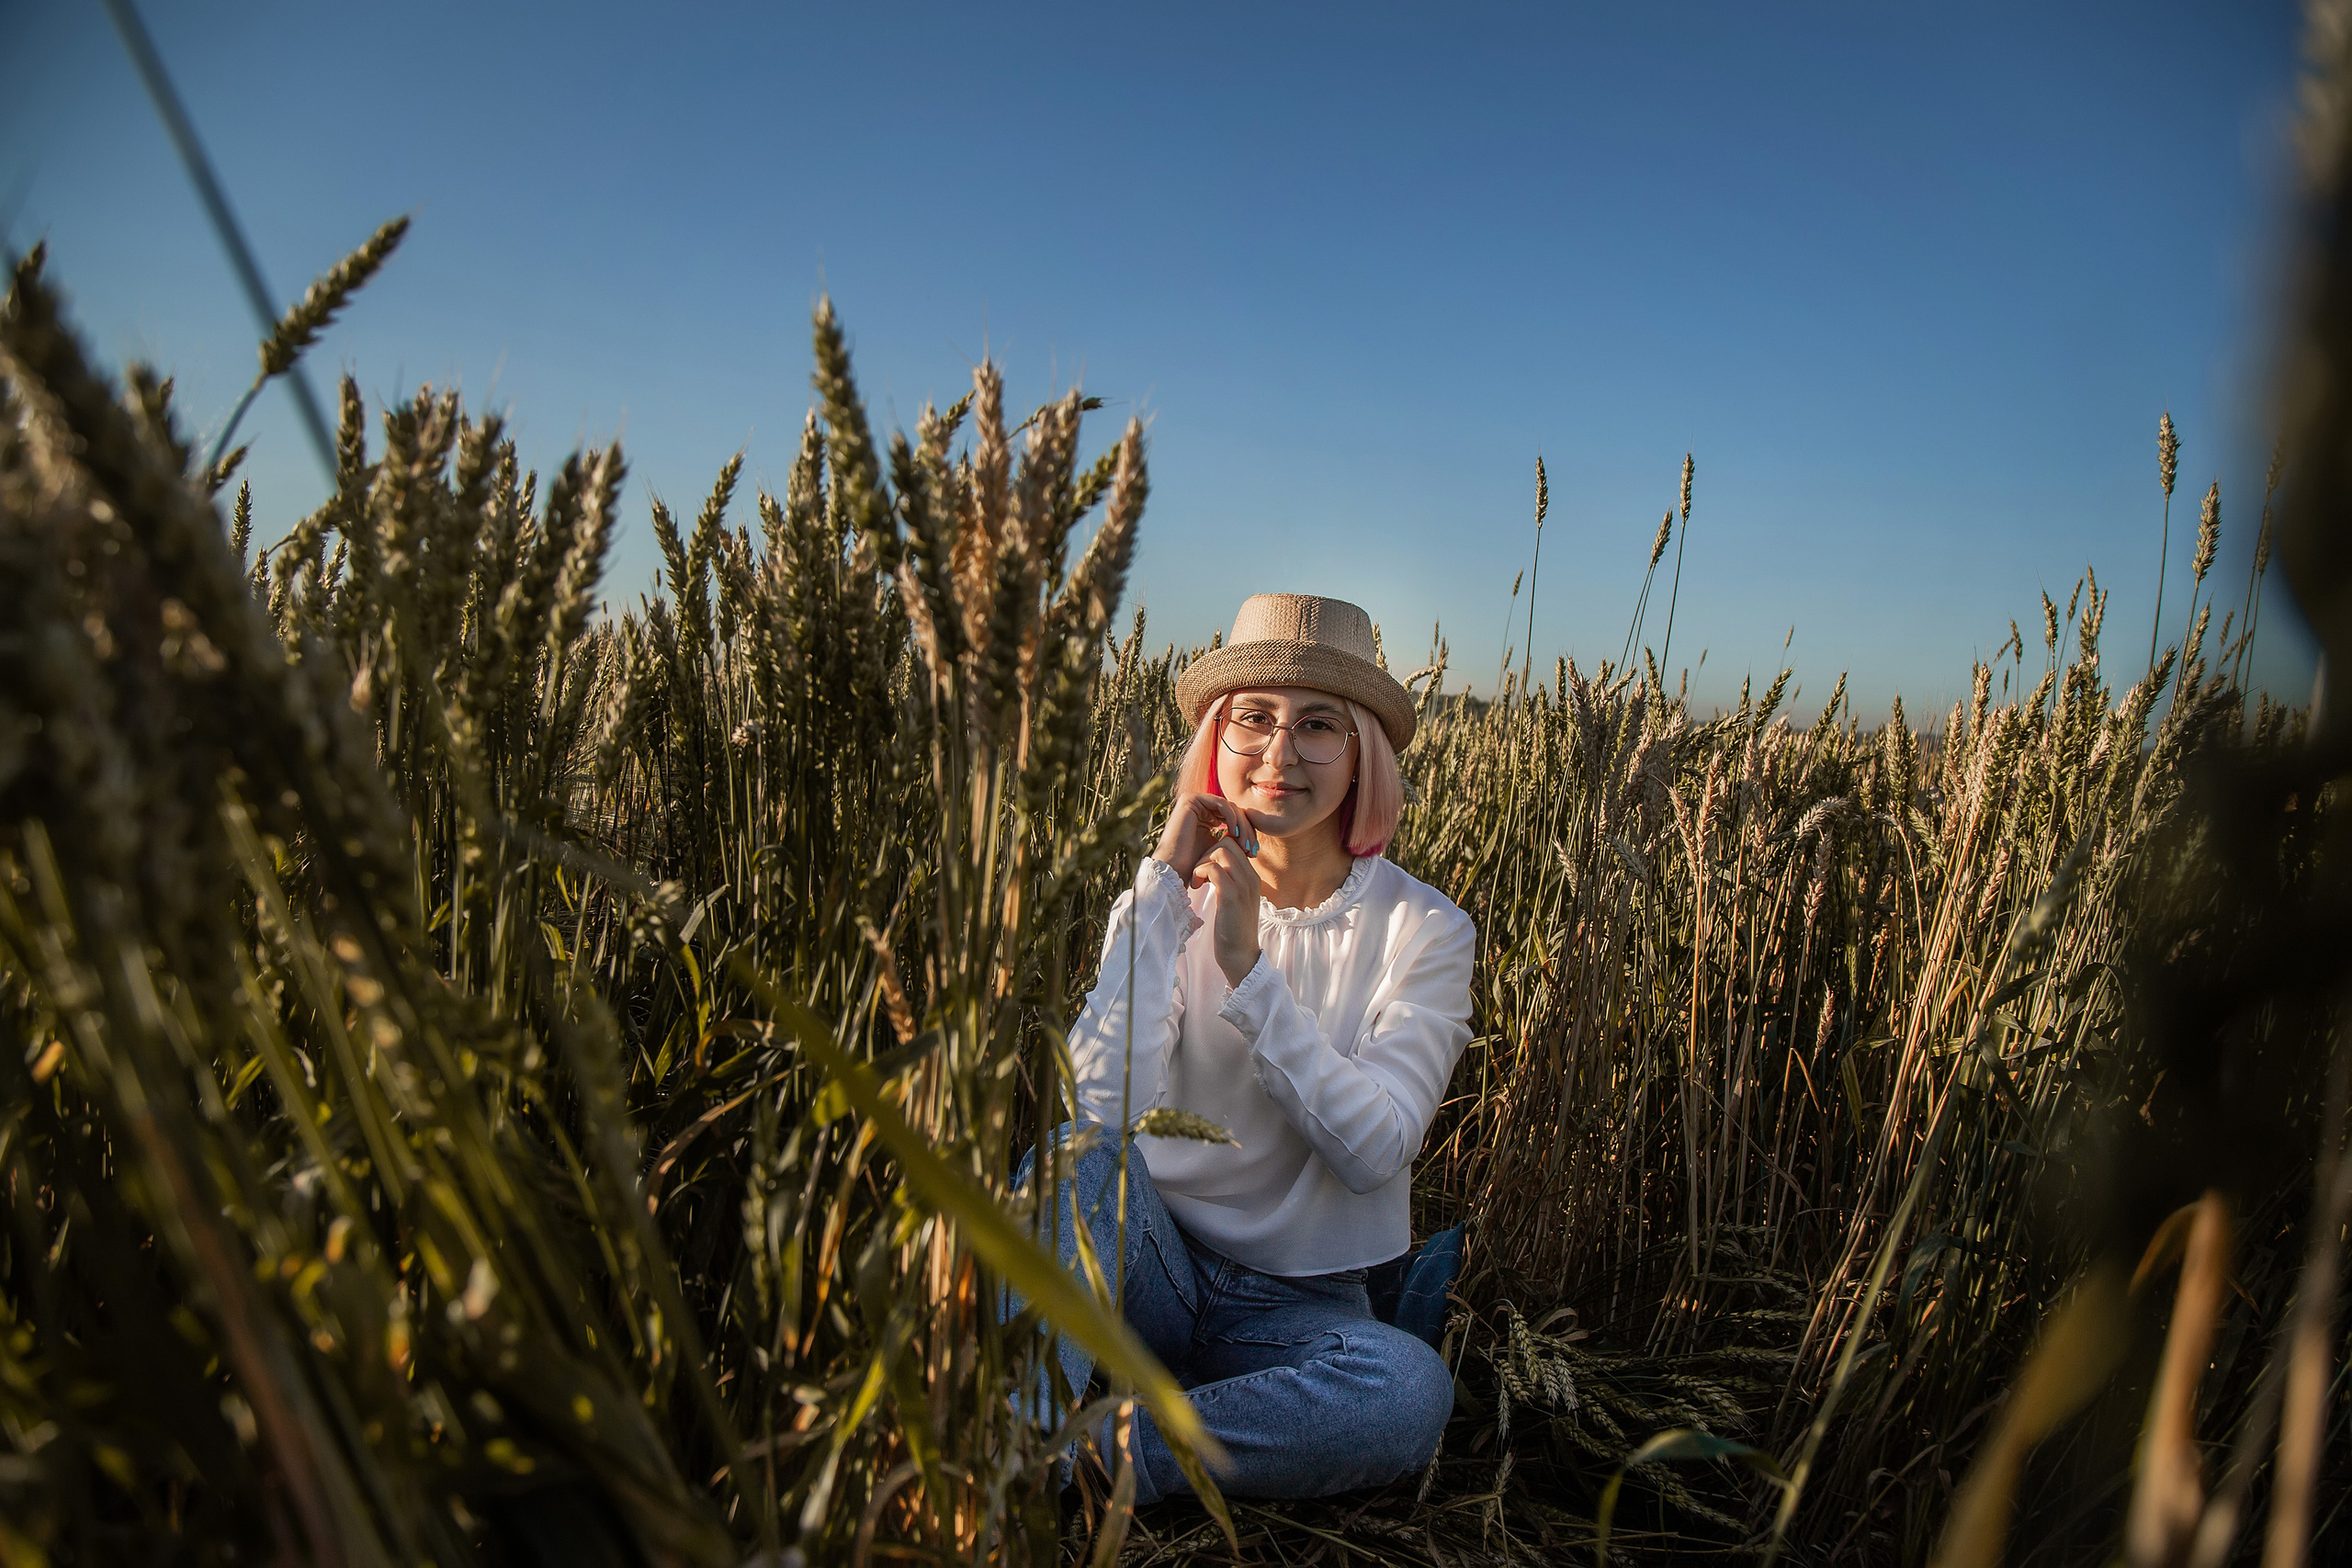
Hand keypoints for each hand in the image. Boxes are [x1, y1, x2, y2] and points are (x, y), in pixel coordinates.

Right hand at [1150, 790, 1258, 882]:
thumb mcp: (1219, 848)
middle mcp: (1200, 805)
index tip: (1254, 851)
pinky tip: (1235, 834)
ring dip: (1241, 825)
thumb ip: (1231, 838)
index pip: (1233, 818)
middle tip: (1253, 848)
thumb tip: (1251, 837)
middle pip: (1233, 811)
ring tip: (1245, 844)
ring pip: (1229, 807)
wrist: (1174, 869)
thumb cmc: (1195, 865)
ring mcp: (1194, 800)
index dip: (1246, 833)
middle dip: (1246, 830)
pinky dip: (1232, 818)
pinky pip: (1221, 803)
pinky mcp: (1190, 799)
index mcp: (1206, 815)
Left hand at [1192, 837, 1262, 986]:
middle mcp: (1251, 877)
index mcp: (1252, 877)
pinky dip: (1200, 872)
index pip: (1235, 844)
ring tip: (1197, 881)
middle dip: (1207, 852)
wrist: (1241, 956)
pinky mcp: (1231, 896)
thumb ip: (1229, 882)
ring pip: (1221, 850)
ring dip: (1202, 861)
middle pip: (1228, 841)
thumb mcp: (1234, 901)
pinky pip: (1214, 868)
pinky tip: (1196, 887)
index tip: (1204, 869)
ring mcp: (1243, 885)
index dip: (1214, 850)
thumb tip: (1213, 867)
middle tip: (1199, 873)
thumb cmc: (1232, 931)